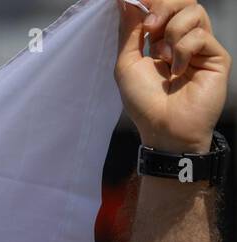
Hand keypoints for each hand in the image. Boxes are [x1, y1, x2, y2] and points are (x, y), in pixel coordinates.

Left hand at [115, 0, 229, 153]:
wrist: (164, 128)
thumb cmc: (144, 102)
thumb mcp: (127, 64)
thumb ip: (129, 32)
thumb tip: (124, 0)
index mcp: (162, 40)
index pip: (163, 6)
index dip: (151, 2)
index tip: (136, 1)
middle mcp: (183, 40)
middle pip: (182, 1)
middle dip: (163, 7)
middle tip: (149, 27)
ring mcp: (202, 46)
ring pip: (194, 12)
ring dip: (172, 31)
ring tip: (162, 56)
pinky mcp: (216, 56)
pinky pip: (200, 35)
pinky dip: (182, 50)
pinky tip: (177, 70)